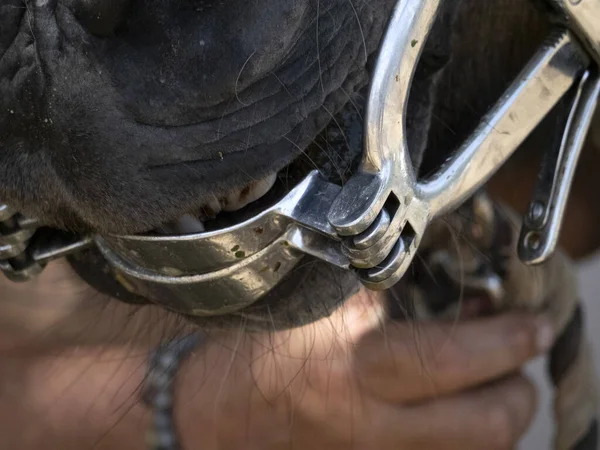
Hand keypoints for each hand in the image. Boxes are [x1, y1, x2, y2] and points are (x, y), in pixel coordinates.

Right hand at [178, 289, 551, 449]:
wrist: (207, 413)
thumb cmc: (254, 351)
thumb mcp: (317, 308)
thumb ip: (383, 299)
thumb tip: (445, 296)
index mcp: (353, 370)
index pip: (452, 358)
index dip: (505, 338)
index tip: (531, 321)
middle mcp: (371, 428)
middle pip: (484, 428)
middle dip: (519, 392)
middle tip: (520, 356)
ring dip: (497, 417)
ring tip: (493, 382)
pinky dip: (461, 437)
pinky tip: (451, 407)